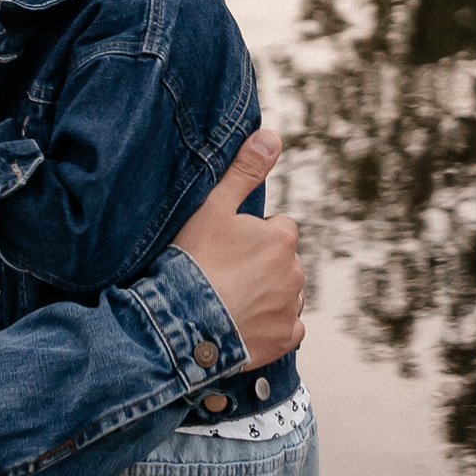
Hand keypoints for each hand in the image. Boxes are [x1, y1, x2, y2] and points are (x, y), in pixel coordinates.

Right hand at [172, 131, 302, 375]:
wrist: (180, 324)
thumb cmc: (193, 262)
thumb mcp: (213, 208)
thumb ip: (245, 171)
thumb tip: (272, 136)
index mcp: (282, 239)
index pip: (277, 229)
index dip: (251, 237)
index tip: (226, 248)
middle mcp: (295, 273)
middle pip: (282, 262)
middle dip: (261, 266)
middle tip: (223, 275)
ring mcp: (291, 309)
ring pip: (285, 293)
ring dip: (267, 295)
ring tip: (229, 300)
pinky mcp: (285, 339)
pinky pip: (288, 329)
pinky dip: (271, 327)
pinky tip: (244, 325)